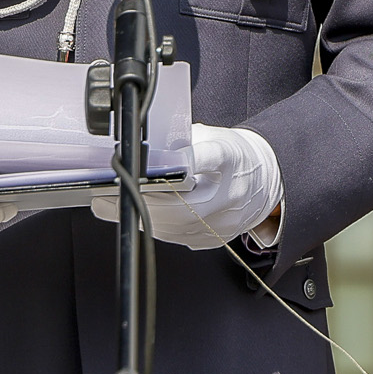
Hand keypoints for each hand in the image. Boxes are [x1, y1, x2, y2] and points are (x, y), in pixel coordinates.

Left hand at [91, 123, 281, 250]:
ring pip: (175, 225)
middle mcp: (231, 192)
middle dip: (141, 199)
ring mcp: (225, 221)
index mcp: (231, 156)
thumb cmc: (233, 156)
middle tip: (108, 193)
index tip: (154, 163)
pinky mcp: (215, 238)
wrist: (264, 182)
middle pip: (183, 203)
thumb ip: (181, 140)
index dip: (185, 161)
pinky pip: (178, 237)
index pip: (211, 156)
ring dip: (139, 215)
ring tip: (109, 204)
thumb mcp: (211, 135)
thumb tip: (143, 150)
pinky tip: (134, 215)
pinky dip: (153, 225)